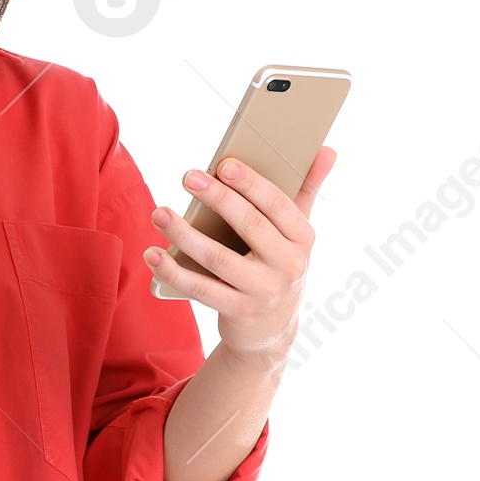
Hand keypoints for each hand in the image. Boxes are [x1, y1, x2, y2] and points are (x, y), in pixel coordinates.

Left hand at [142, 148, 337, 361]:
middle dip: (217, 198)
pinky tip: (153, 254)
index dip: (252, 183)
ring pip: (218, 258)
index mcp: (303, 239)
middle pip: (249, 225)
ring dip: (184, 234)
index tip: (224, 164)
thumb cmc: (279, 266)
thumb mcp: (298, 233)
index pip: (279, 205)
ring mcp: (263, 291)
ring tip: (160, 213)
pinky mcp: (237, 311)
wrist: (273, 331)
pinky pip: (200, 289)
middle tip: (188, 176)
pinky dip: (173, 271)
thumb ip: (308, 190)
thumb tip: (327, 149)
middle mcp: (288, 265)